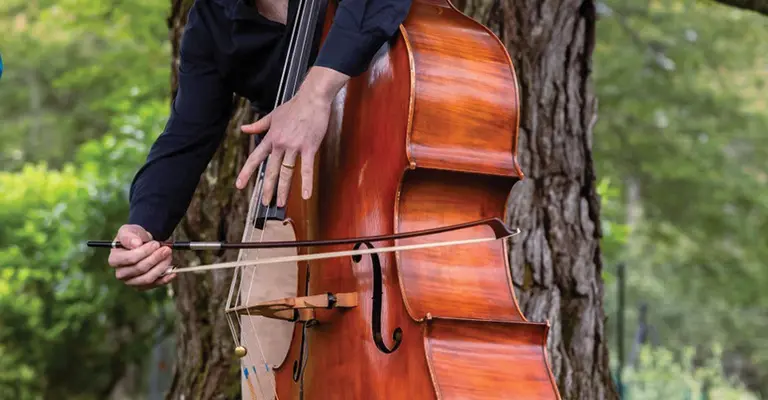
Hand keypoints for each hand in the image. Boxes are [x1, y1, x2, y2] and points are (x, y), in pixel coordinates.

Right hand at [107, 224, 175, 289]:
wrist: (141, 243)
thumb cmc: (133, 237)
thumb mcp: (128, 231)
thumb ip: (129, 236)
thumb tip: (136, 244)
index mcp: (114, 259)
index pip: (131, 259)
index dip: (145, 251)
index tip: (156, 244)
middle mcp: (121, 273)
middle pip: (140, 269)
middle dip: (156, 258)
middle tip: (167, 249)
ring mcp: (131, 282)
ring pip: (148, 278)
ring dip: (162, 267)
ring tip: (169, 255)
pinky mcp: (142, 286)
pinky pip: (155, 285)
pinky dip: (165, 279)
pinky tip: (173, 272)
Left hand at [236, 67, 348, 205]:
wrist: (312, 99)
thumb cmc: (294, 106)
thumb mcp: (273, 115)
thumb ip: (259, 125)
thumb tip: (244, 129)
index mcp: (271, 138)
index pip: (256, 158)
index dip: (247, 172)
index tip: (239, 184)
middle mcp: (280, 144)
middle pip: (271, 170)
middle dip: (267, 188)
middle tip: (264, 202)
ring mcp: (294, 147)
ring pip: (286, 172)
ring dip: (283, 190)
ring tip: (280, 203)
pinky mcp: (309, 148)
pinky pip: (307, 169)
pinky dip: (306, 183)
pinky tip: (305, 196)